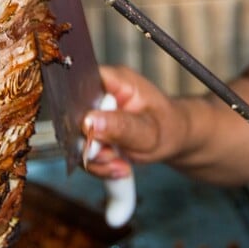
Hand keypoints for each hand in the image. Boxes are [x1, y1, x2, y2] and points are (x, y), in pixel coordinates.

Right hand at [82, 65, 185, 179]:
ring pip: (77, 138)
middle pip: (75, 116)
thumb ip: (121, 126)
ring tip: (120, 165)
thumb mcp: (150, 131)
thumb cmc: (169, 127)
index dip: (78, 108)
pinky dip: (98, 165)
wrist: (173, 139)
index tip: (89, 133)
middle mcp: (103, 93)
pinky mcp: (95, 130)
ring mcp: (97, 112)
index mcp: (117, 81)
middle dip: (90, 144)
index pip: (83, 83)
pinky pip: (83, 151)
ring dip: (96, 160)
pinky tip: (117, 167)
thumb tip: (89, 122)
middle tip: (112, 157)